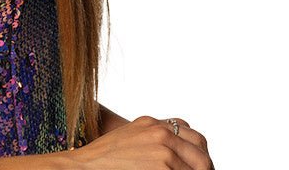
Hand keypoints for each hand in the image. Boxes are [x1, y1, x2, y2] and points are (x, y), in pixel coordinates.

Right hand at [67, 114, 214, 169]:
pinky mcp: (164, 168)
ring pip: (201, 166)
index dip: (198, 153)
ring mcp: (163, 150)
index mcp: (151, 123)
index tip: (196, 167)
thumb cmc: (103, 160)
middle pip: (201, 150)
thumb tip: (173, 156)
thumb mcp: (128, 139)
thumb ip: (150, 140)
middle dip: (205, 167)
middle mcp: (160, 131)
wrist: (84, 167)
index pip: (190, 134)